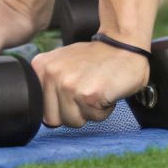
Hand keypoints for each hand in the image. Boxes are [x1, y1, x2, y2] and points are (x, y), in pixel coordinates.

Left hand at [31, 39, 151, 128]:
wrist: (126, 45)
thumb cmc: (98, 57)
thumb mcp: (64, 61)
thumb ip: (48, 82)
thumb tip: (43, 114)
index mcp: (41, 66)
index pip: (42, 109)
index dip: (61, 105)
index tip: (74, 89)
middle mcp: (52, 74)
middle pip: (55, 120)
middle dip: (74, 112)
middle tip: (87, 91)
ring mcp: (69, 85)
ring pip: (74, 121)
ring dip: (90, 111)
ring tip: (97, 90)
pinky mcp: (88, 95)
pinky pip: (94, 118)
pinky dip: (105, 109)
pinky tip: (107, 91)